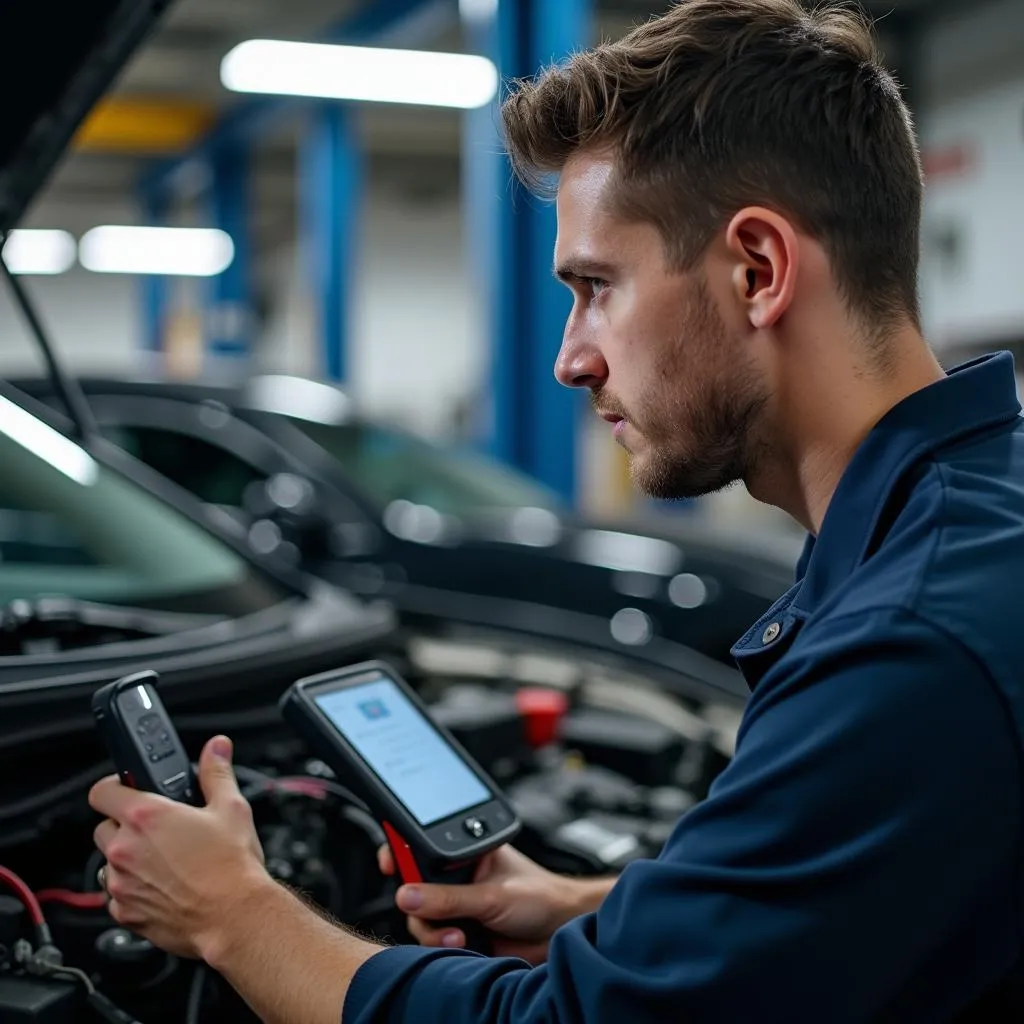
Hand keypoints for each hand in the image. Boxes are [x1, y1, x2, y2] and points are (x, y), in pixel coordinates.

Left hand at [89, 735, 271, 959]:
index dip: (116, 786)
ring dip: (129, 858)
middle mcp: (125, 849)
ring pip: (110, 862)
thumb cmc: (232, 866)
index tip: (129, 789)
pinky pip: (118, 894)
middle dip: (125, 824)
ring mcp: (121, 883)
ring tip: (166, 860)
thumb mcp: (231, 808)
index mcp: (146, 817)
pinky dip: (134, 888)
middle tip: (158, 828)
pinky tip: (164, 885)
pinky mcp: (125, 912)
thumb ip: (216, 772)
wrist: (235, 917)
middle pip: (104, 826)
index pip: (102, 790)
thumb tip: (216, 748)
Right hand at [378, 843, 609, 963]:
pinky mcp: (461, 933)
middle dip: (419, 904)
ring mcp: (458, 906)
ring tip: (460, 935)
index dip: (400, 852)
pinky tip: (465, 944)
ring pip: (422, 918)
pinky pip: (435, 940)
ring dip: (434, 930)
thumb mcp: (492, 895)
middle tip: (428, 912)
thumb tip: (407, 895)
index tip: (388, 863)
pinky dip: (443, 945)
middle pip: (415, 888)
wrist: (562, 933)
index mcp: (464, 852)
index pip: (421, 846)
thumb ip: (448, 898)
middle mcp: (458, 878)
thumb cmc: (540, 897)